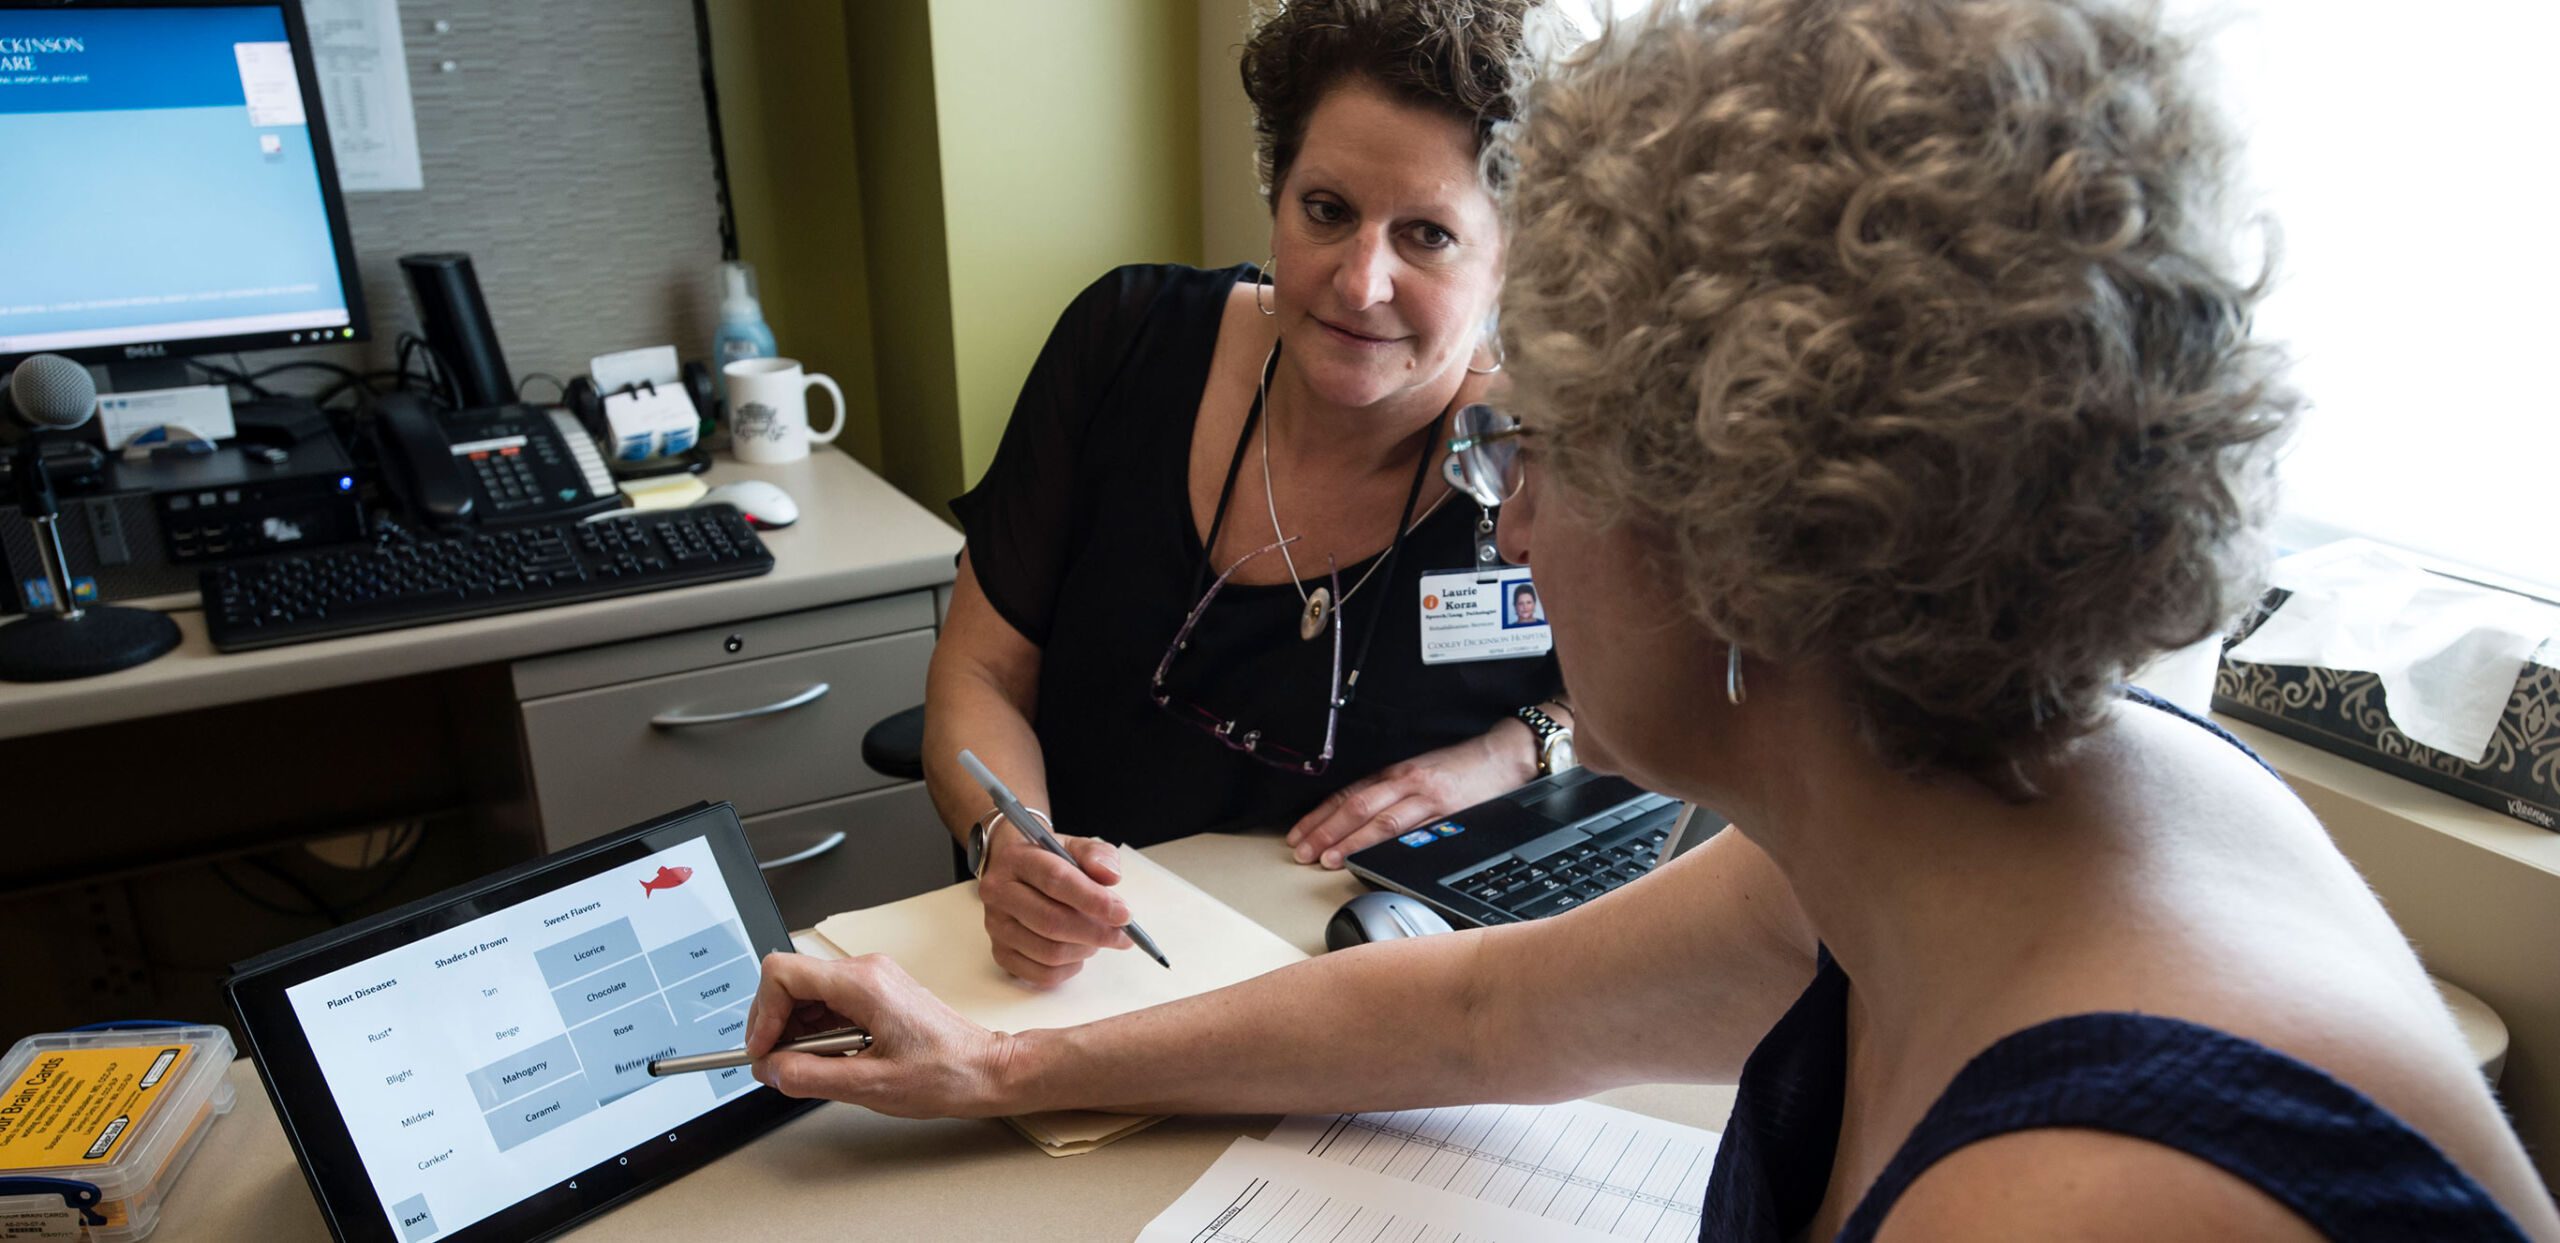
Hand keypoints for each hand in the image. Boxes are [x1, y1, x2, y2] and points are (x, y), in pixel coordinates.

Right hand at [744, 951, 1016, 1117]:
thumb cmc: (946, 1073)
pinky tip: (832, 1058)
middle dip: (776, 1024)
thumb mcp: (870, 1084)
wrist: (986, 1069)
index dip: (762, 1013)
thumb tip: (770, 1069)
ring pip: (807, 993)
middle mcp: (866, 971)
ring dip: (797, 1031)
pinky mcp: (876, 993)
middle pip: (791, 981)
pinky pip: (828, 1003)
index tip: (762, 1049)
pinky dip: (817, 1032)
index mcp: (863, 983)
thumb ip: (810, 1076)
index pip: (782, 973)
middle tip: (779, 1064)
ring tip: (813, 1066)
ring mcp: (872, 979)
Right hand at [975, 824, 1133, 986]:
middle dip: (1096, 932)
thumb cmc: (1048, 860)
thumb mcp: (1074, 847)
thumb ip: (1097, 856)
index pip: (1056, 881)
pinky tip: (1078, 952)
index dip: (1094, 900)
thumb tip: (1111, 876)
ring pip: (1049, 952)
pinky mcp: (1000, 953)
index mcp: (1017, 859)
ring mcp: (996, 926)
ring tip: (1098, 938)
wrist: (1012, 869)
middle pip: (1052, 921)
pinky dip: (1070, 969)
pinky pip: (1042, 974)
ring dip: (1085, 949)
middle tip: (1123, 935)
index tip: (1124, 914)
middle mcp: (999, 893)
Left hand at [1286, 723, 1537, 868]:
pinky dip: (1390, 846)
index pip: (1348, 794)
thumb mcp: (1419, 773)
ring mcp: (1427, 798)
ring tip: (1328, 859)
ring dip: (1350, 841)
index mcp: (1396, 774)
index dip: (1320, 816)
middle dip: (1326, 831)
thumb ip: (1391, 794)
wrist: (1503, 757)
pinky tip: (1375, 857)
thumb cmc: (1460, 769)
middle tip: (1302, 851)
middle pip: (1356, 806)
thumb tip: (1353, 821)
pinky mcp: (1448, 812)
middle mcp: (1406, 782)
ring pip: (1380, 820)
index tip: (1299, 834)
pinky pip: (1414, 831)